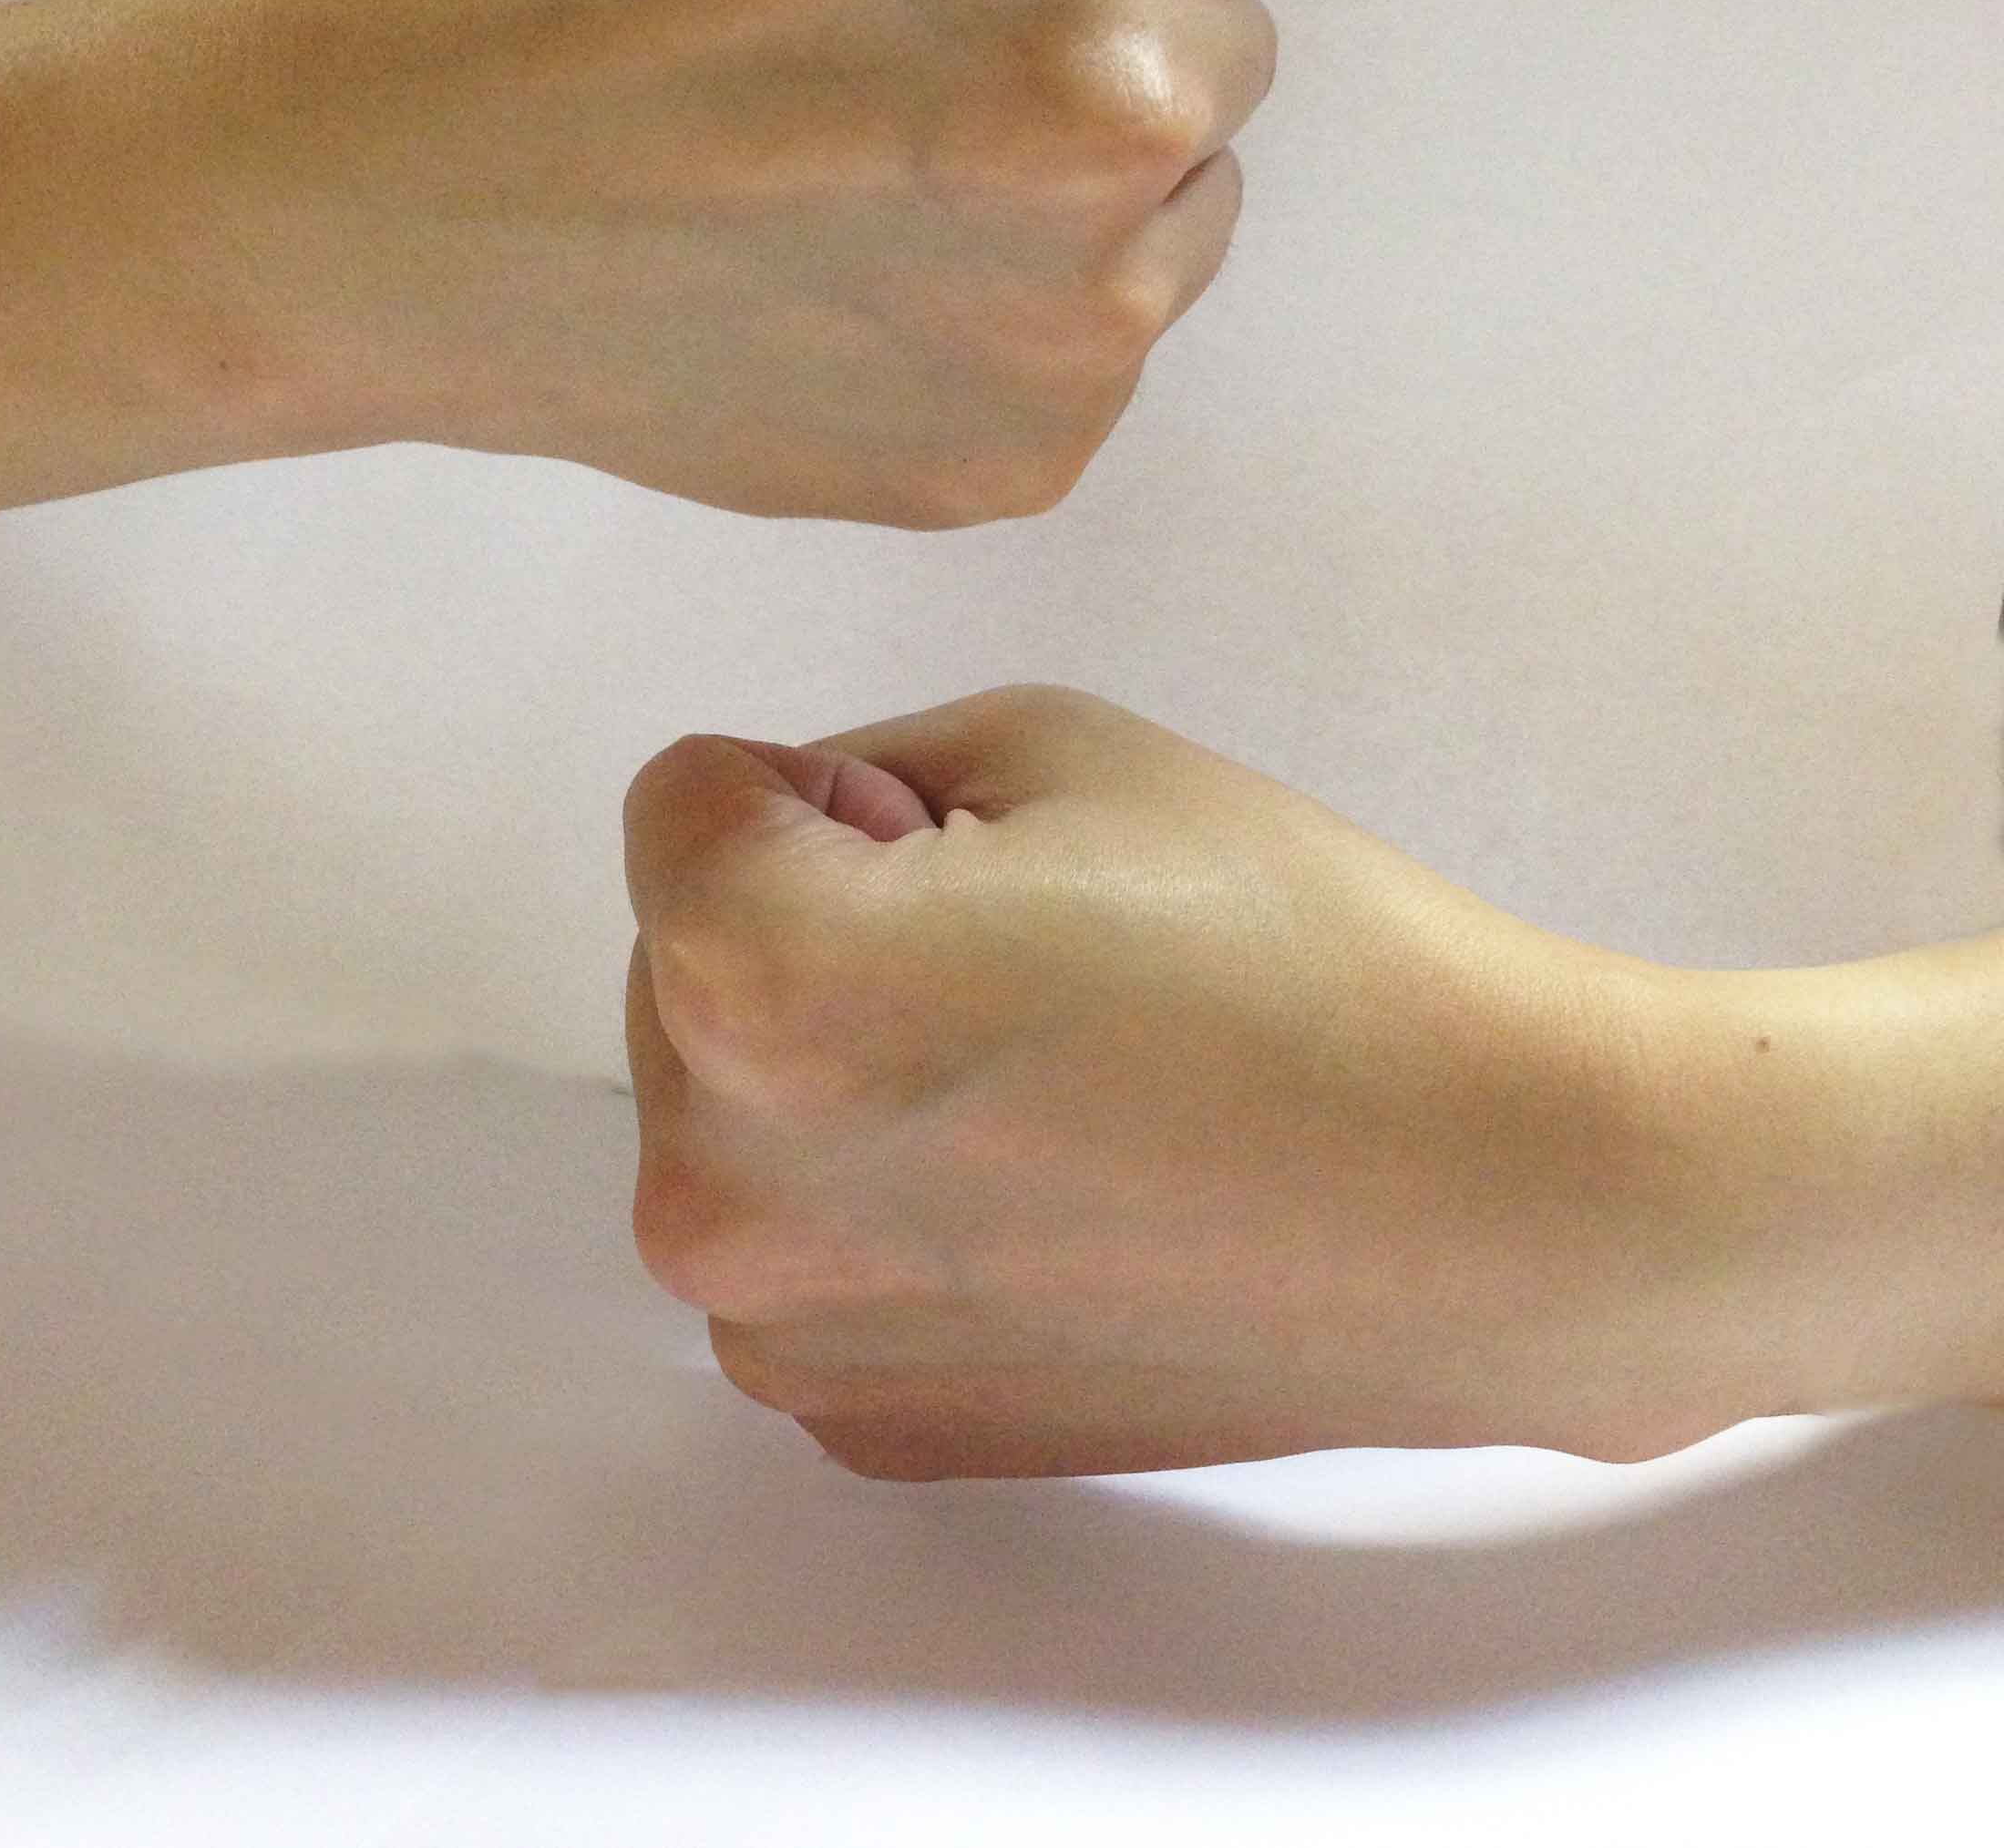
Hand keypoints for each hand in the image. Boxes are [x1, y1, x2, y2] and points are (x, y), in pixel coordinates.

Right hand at [223, 0, 1299, 523]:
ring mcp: (1084, 303)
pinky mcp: (1030, 449)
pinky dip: (1006, 329)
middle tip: (919, 79)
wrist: (412, 208)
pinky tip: (848, 303)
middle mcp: (1115, 92)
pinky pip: (1094, 352)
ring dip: (1082, 199)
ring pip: (1186, 217)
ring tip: (876, 197)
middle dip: (1111, 49)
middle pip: (1232, 56)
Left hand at [622, 684, 1905, 1480]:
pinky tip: (1056, 1195)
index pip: (681, 802)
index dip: (828, 791)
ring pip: (740, 1117)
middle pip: (685, 971)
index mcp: (756, 988)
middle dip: (812, 927)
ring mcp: (788, 1337)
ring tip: (1048, 1081)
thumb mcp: (1057, 741)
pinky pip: (809, 1249)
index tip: (964, 845)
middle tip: (1029, 958)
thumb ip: (856, 769)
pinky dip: (883, 1203)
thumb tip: (787, 853)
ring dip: (834, 1072)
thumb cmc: (1295, 949)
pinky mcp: (862, 1424)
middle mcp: (718, 1192)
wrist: (1484, 1206)